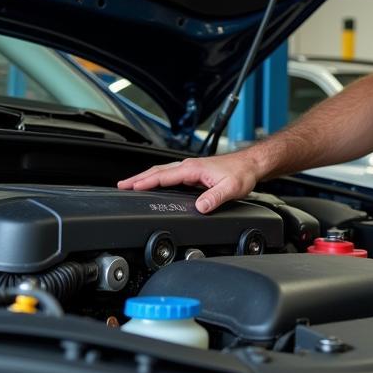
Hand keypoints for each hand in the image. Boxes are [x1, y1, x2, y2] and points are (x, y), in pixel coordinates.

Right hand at [117, 152, 259, 212]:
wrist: (251, 164)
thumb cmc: (242, 173)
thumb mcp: (230, 188)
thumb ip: (214, 197)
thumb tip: (200, 207)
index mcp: (193, 168)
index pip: (163, 176)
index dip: (145, 182)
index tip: (130, 187)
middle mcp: (189, 166)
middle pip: (157, 171)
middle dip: (138, 178)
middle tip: (121, 186)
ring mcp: (191, 169)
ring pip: (163, 172)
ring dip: (146, 177)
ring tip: (131, 185)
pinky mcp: (194, 173)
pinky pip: (170, 175)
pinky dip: (157, 178)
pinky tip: (154, 184)